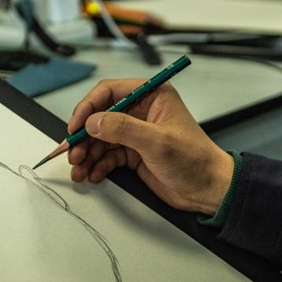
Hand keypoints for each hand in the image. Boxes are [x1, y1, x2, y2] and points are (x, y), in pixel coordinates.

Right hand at [67, 79, 233, 215]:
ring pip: (101, 138)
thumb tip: (94, 121)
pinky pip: (108, 155)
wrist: (208, 189)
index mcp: (152, 95)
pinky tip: (92, 174)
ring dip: (87, 153)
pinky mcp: (134, 152)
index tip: (76, 126)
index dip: (88, 108)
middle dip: (84, 136)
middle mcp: (142, 111)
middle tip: (73, 153)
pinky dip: (97, 165)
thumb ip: (123, 128)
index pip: (109, 92)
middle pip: (100, 117)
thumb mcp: (157, 142)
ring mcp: (137, 132)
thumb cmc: (195, 160)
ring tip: (79, 169)